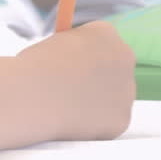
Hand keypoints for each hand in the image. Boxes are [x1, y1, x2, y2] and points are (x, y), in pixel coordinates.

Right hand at [20, 21, 135, 139]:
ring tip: (66, 108)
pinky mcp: (122, 118)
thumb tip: (75, 68)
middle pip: (116, 70)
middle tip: (74, 94)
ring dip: (97, 104)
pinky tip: (73, 123)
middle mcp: (124, 56)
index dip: (86, 59)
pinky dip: (94, 126)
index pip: (102, 44)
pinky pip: (109, 122)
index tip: (74, 70)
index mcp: (105, 33)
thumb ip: (74, 53)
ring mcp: (127, 88)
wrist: (33, 94)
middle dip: (99, 81)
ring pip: (114, 98)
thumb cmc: (34, 68)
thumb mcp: (55, 46)